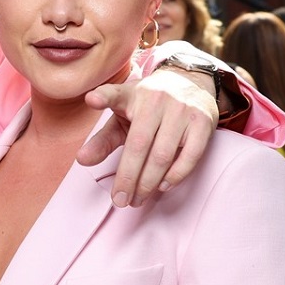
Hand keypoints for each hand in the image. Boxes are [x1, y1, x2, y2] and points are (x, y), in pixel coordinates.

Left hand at [78, 68, 217, 206]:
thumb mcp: (123, 117)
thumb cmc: (148, 106)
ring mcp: (182, 110)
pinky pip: (190, 155)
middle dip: (128, 177)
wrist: (190, 83)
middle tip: (120, 200)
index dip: (103, 97)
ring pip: (163, 154)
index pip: (114, 94)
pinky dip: (176, 175)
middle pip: (139, 144)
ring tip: (138, 199)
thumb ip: (103, 139)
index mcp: (131, 94)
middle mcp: (156, 99)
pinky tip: (163, 186)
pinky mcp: (203, 122)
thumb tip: (82, 160)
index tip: (92, 100)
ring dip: (148, 183)